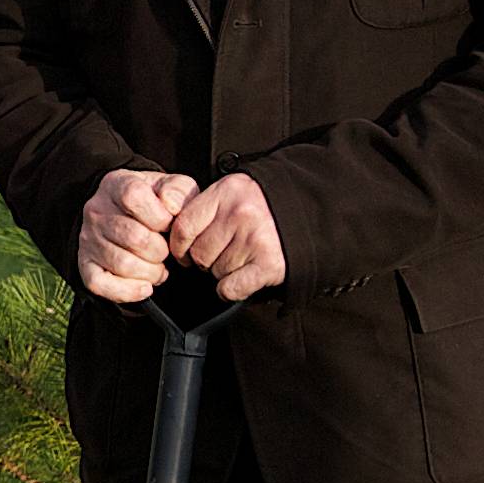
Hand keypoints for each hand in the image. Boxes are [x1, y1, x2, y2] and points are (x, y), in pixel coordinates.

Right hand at [76, 168, 194, 304]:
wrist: (127, 217)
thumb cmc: (154, 203)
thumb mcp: (170, 187)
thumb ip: (178, 190)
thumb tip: (171, 206)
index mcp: (115, 185)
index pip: (133, 197)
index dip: (159, 216)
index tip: (168, 224)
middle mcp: (95, 211)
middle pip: (133, 236)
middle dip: (161, 250)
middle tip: (166, 252)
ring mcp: (87, 240)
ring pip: (122, 264)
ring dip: (150, 272)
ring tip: (159, 268)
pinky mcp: (85, 265)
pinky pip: (101, 284)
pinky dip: (129, 291)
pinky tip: (145, 286)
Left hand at [170, 173, 285, 300]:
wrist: (311, 212)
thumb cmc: (265, 206)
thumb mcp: (234, 192)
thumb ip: (206, 208)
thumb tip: (172, 236)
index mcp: (226, 193)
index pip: (183, 227)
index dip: (179, 246)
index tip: (184, 253)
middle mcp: (240, 214)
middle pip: (199, 254)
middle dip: (206, 260)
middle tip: (223, 253)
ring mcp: (255, 239)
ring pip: (216, 272)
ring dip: (224, 271)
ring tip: (243, 257)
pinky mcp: (269, 264)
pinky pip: (230, 288)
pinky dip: (232, 289)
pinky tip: (243, 278)